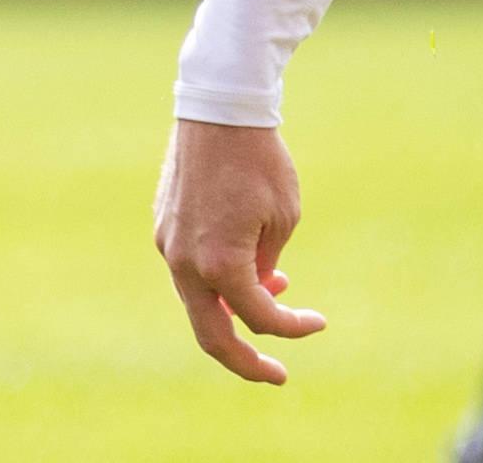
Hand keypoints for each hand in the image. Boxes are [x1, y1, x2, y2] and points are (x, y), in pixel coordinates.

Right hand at [155, 118, 325, 384]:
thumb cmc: (260, 159)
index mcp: (220, 265)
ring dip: (235, 307)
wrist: (220, 109)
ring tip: (275, 287)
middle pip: (211, 336)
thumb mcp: (283, 215)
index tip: (319, 323)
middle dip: (245, 362)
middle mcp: (184, 264)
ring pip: (198, 301)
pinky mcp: (163, 228)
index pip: (258, 318)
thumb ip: (267, 263)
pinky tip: (245, 258)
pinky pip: (189, 268)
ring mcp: (167, 247)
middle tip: (275, 374)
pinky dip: (218, 277)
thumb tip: (258, 288)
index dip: (292, 327)